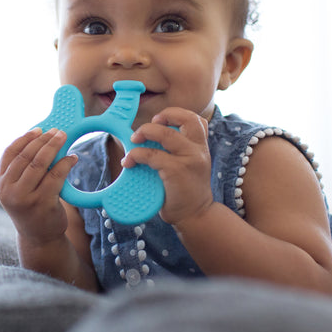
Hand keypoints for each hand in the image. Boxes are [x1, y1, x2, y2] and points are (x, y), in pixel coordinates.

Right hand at [0, 128, 77, 242]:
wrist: (39, 237)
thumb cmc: (32, 208)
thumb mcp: (20, 189)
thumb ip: (23, 170)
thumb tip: (41, 139)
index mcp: (1, 184)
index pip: (9, 154)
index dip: (24, 139)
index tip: (38, 130)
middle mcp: (9, 190)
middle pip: (26, 156)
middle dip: (42, 140)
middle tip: (56, 131)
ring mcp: (24, 198)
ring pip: (39, 164)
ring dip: (53, 147)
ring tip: (63, 137)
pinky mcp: (42, 203)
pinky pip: (55, 176)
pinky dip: (65, 164)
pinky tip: (72, 158)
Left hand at [123, 108, 214, 225]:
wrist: (196, 216)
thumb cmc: (186, 192)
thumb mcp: (188, 167)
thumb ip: (177, 152)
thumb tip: (147, 140)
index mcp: (201, 147)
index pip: (196, 120)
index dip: (177, 114)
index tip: (160, 120)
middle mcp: (198, 150)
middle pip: (186, 118)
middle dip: (164, 115)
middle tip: (148, 126)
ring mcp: (189, 159)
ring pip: (165, 134)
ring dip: (145, 132)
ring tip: (133, 140)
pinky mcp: (176, 170)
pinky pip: (152, 155)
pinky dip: (137, 154)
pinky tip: (129, 161)